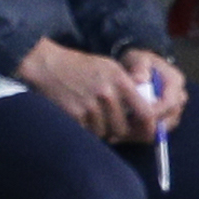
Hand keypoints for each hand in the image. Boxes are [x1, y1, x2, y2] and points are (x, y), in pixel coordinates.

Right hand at [17, 37, 153, 142]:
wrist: (49, 66)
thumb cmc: (81, 66)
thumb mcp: (109, 67)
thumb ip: (129, 85)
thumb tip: (147, 110)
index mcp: (120, 80)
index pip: (145, 111)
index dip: (149, 126)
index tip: (148, 131)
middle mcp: (107, 94)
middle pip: (123, 128)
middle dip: (118, 130)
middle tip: (112, 124)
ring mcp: (90, 106)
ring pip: (105, 133)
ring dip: (101, 129)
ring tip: (92, 115)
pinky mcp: (75, 115)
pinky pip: (88, 132)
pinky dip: (86, 128)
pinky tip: (81, 115)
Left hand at [120, 48, 188, 135]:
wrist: (140, 68)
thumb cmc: (138, 63)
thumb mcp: (137, 58)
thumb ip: (139, 67)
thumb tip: (140, 80)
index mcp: (175, 81)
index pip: (170, 102)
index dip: (153, 111)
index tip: (134, 113)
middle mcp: (179, 97)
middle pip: (170, 119)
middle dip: (149, 124)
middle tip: (126, 126)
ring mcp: (174, 110)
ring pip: (164, 128)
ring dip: (145, 130)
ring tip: (124, 128)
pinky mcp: (167, 119)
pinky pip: (157, 131)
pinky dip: (142, 132)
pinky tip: (125, 130)